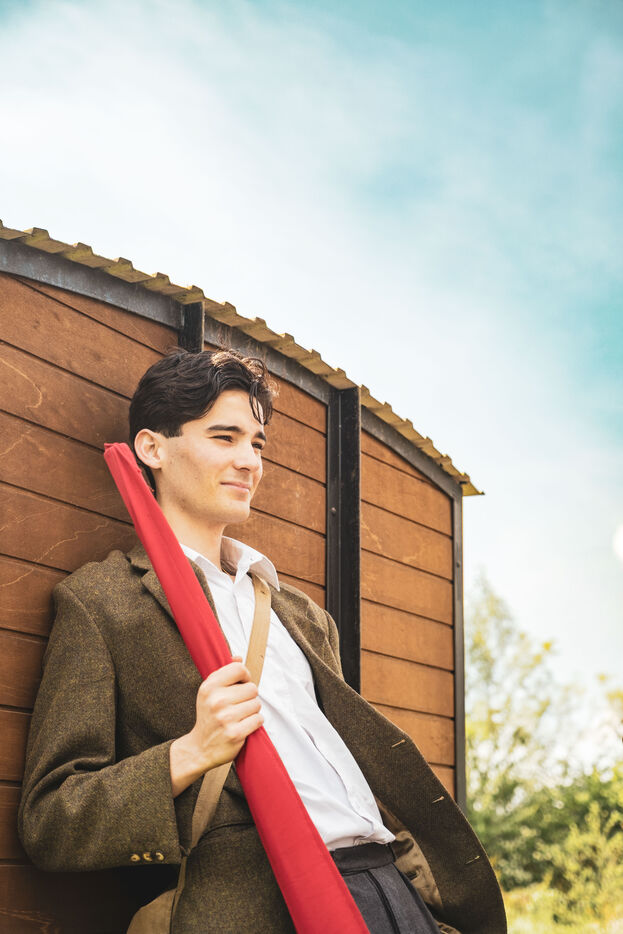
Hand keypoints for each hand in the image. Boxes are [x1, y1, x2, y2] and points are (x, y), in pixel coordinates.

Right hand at [169, 657, 262, 796]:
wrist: (199, 748)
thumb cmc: (208, 716)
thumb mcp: (209, 693)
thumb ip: (224, 674)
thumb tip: (238, 658)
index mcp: (209, 687)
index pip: (239, 669)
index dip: (245, 676)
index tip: (242, 684)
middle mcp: (216, 701)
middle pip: (252, 688)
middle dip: (249, 697)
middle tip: (237, 705)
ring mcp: (226, 718)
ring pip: (257, 704)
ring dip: (252, 710)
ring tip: (239, 716)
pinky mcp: (236, 733)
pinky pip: (258, 719)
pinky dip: (254, 722)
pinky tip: (243, 725)